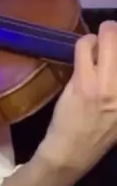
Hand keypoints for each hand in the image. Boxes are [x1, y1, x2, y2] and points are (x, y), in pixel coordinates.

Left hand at [38, 21, 116, 174]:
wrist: (72, 152)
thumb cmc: (99, 133)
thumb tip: (115, 59)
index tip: (116, 51)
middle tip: (112, 34)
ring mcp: (107, 84)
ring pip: (110, 38)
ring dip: (105, 33)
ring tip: (99, 41)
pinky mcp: (84, 82)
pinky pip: (85, 47)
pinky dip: (86, 42)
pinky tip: (84, 49)